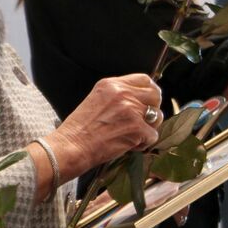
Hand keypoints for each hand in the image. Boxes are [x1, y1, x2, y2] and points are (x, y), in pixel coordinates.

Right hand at [46, 74, 162, 177]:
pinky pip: (152, 135)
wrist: (70, 147)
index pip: (144, 80)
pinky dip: (144, 143)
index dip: (150, 91)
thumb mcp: (96, 100)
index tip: (149, 100)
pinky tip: (129, 145)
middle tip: (144, 120)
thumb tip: (141, 100)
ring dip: (149, 128)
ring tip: (133, 135)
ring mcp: (131, 110)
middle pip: (155, 95)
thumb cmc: (79, 130)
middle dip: (153, 108)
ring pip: (157, 116)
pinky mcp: (137, 128)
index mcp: (111, 84)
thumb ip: (118, 96)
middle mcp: (123, 93)